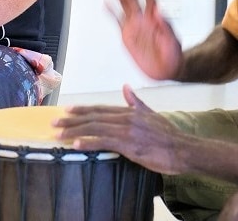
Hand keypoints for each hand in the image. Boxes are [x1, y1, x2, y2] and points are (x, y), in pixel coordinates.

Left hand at [55, 85, 188, 175]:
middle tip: (54, 122)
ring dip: (74, 131)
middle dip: (71, 120)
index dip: (82, 110)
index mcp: (129, 112)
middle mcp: (126, 118)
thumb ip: (136, 102)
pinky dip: (88, 142)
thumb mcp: (151, 114)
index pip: (100, 109)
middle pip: (93, 117)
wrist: (183, 149)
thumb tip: (126, 87)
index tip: (66, 110)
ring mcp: (127, 131)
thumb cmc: (168, 135)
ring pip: (95, 129)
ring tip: (58, 134)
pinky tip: (75, 144)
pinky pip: (104, 142)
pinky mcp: (129, 146)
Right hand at [107, 0, 182, 79]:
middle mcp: (144, 19)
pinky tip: (106, 3)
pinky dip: (112, 12)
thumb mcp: (173, 41)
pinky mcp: (127, 35)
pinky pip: (118, 21)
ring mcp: (135, 26)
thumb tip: (160, 11)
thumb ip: (166, 26)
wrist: (166, 69)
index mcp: (155, 18)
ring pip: (124, 6)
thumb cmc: (173, 55)